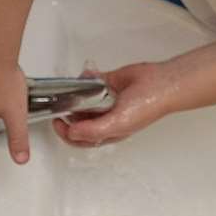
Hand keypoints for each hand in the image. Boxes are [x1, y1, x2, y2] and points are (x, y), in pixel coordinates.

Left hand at [52, 61, 178, 147]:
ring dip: (75, 94)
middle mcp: (103, 118)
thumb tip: (71, 133)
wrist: (159, 82)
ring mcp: (104, 101)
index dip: (65, 133)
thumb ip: (92, 131)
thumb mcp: (117, 125)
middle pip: (77, 118)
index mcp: (106, 132)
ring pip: (81, 99)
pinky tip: (86, 76)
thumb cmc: (146, 108)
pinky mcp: (107, 84)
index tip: (57, 121)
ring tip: (73, 89)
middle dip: (67, 112)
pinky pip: (89, 82)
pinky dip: (85, 78)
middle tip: (61, 102)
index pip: (79, 138)